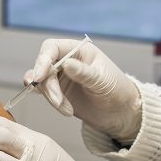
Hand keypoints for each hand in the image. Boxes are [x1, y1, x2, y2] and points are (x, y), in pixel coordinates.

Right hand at [27, 39, 142, 141]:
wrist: (120, 112)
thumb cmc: (117, 90)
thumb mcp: (102, 81)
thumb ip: (83, 72)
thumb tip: (66, 63)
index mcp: (79, 50)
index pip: (52, 47)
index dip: (42, 60)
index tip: (40, 77)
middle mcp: (67, 60)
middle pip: (43, 66)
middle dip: (48, 85)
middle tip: (58, 101)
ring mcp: (61, 76)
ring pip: (41, 81)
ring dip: (50, 97)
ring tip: (68, 110)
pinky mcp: (57, 91)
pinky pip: (43, 92)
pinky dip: (48, 100)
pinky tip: (60, 107)